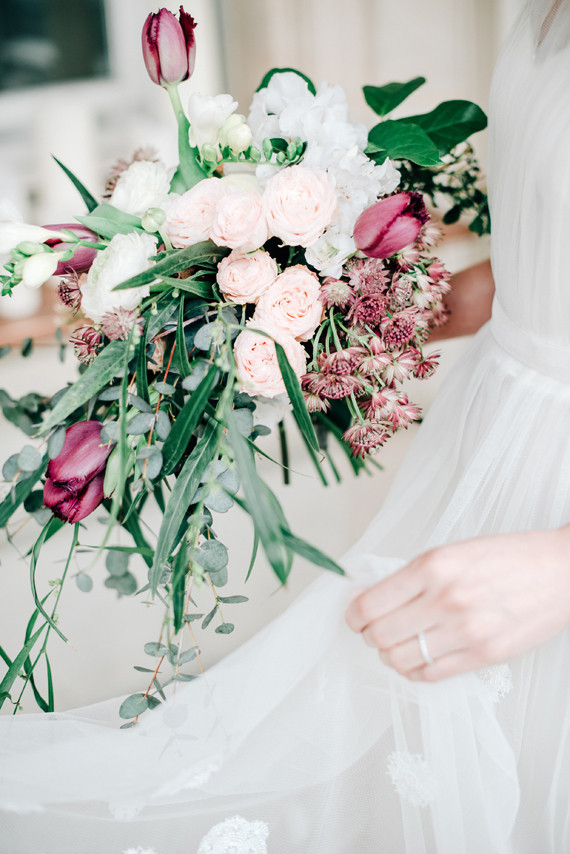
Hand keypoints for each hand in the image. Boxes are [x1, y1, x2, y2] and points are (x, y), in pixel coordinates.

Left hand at [345, 526, 569, 681]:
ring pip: (400, 660)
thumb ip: (412, 575)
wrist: (560, 570)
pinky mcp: (485, 655)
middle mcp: (447, 598)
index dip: (353, 615)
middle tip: (373, 630)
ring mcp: (467, 630)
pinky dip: (414, 670)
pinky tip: (419, 657)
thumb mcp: (452, 551)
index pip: (370, 604)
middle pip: (380, 636)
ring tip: (397, 644)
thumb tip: (371, 596)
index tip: (354, 615)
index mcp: (434, 566)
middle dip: (369, 635)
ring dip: (390, 655)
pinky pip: (430, 675)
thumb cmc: (507, 557)